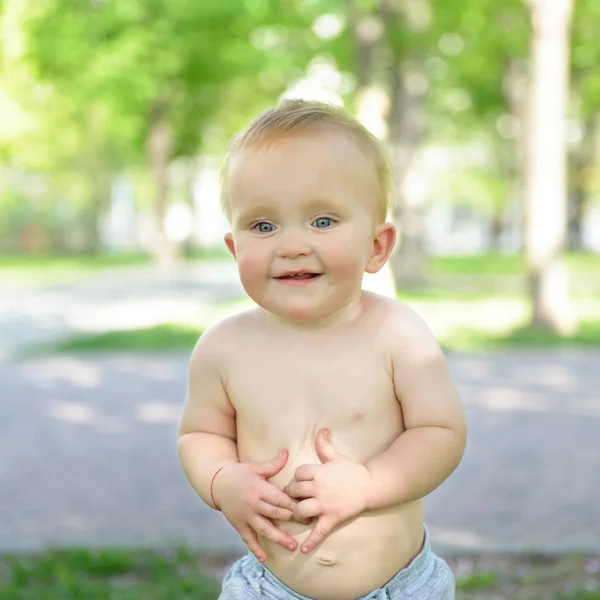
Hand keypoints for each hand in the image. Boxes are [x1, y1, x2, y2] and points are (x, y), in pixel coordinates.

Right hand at [212, 449, 298, 561]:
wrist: (218, 484)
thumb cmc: (240, 473)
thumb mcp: (256, 467)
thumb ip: (272, 464)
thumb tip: (287, 452)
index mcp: (259, 488)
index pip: (279, 498)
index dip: (293, 504)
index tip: (307, 507)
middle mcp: (253, 504)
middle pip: (275, 513)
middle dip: (292, 519)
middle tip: (308, 524)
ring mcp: (245, 516)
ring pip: (264, 529)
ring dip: (278, 538)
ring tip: (292, 546)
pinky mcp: (239, 525)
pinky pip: (248, 539)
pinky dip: (255, 549)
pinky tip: (265, 559)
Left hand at [286, 429, 372, 553]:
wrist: (370, 486)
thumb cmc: (351, 471)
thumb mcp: (336, 457)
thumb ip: (324, 445)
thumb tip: (321, 430)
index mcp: (319, 472)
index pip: (297, 474)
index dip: (296, 478)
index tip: (299, 481)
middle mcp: (319, 488)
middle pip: (294, 491)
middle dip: (291, 495)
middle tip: (294, 498)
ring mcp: (325, 504)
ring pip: (300, 510)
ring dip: (296, 513)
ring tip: (298, 514)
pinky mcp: (332, 518)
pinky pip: (319, 532)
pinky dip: (310, 542)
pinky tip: (303, 549)